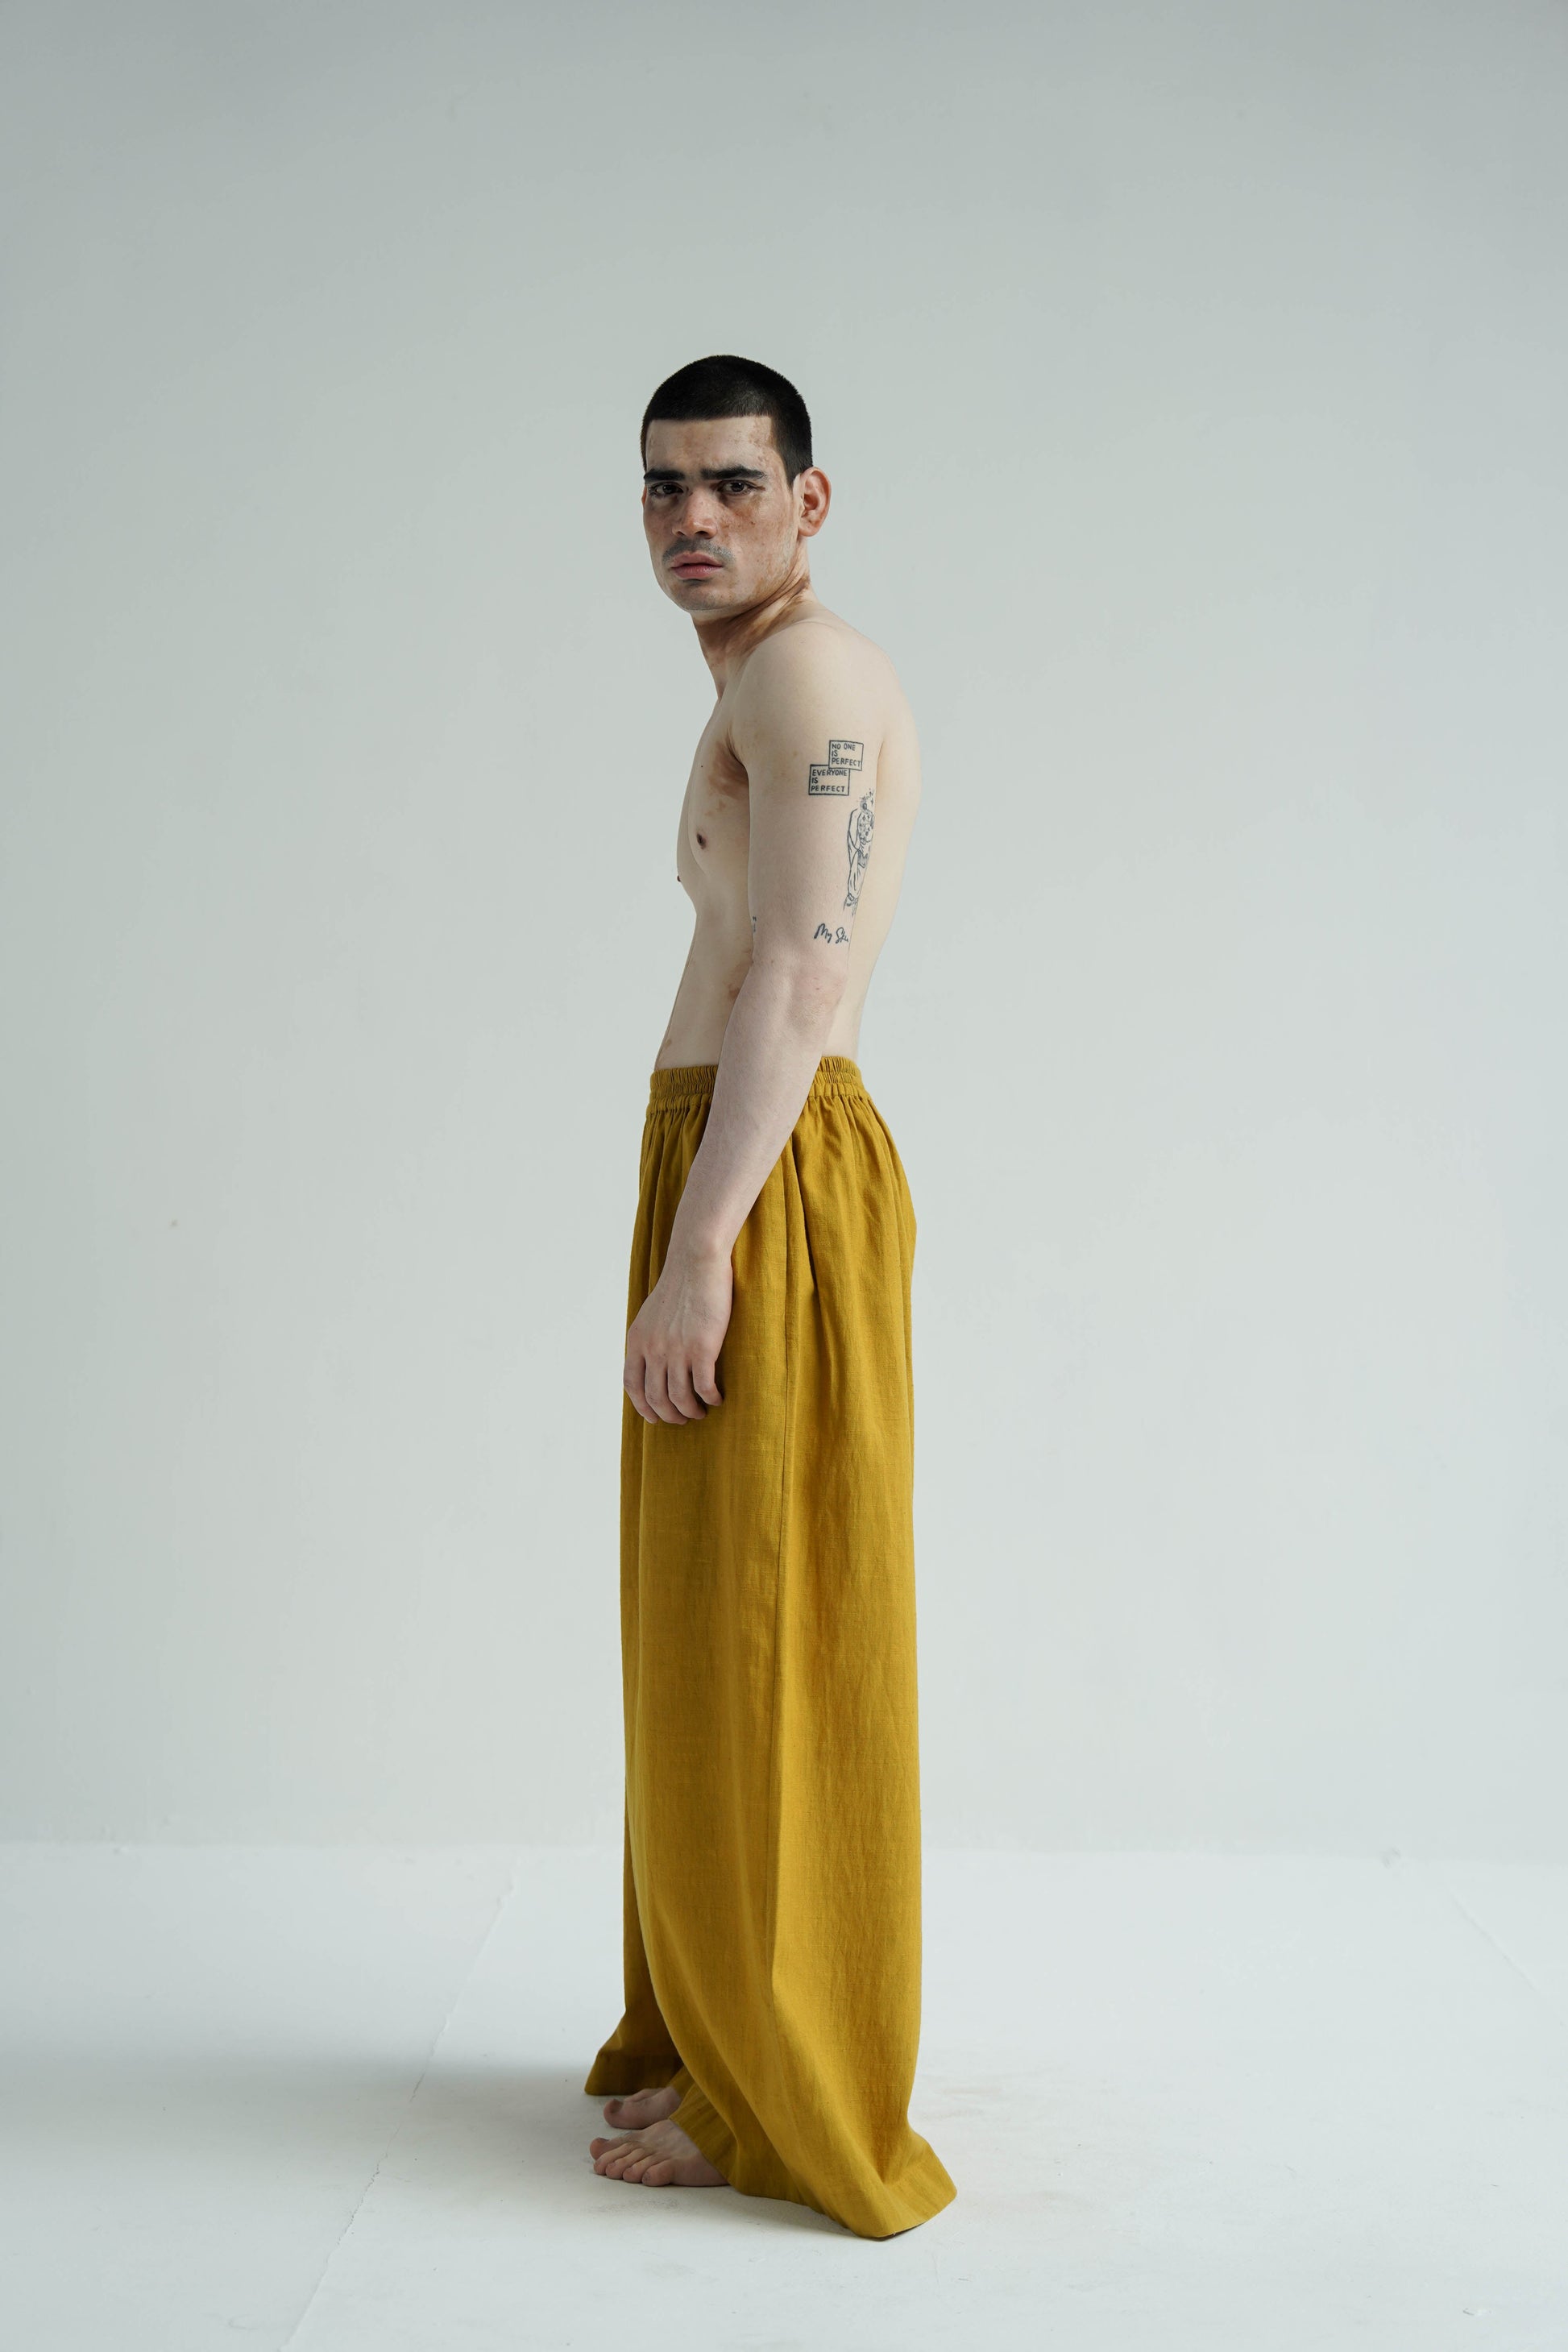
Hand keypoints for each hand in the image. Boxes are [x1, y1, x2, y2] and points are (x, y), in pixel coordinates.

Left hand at [623, 1242, 732, 1425]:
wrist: (696, 1263)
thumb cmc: (680, 1287)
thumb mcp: (651, 1315)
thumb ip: (648, 1340)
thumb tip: (654, 1366)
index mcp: (637, 1341)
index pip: (632, 1386)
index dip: (643, 1407)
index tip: (655, 1417)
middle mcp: (653, 1349)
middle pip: (656, 1397)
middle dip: (670, 1415)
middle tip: (683, 1419)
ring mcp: (676, 1350)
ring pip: (680, 1398)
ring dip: (691, 1411)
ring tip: (700, 1412)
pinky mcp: (701, 1348)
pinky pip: (703, 1386)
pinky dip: (710, 1398)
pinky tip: (717, 1399)